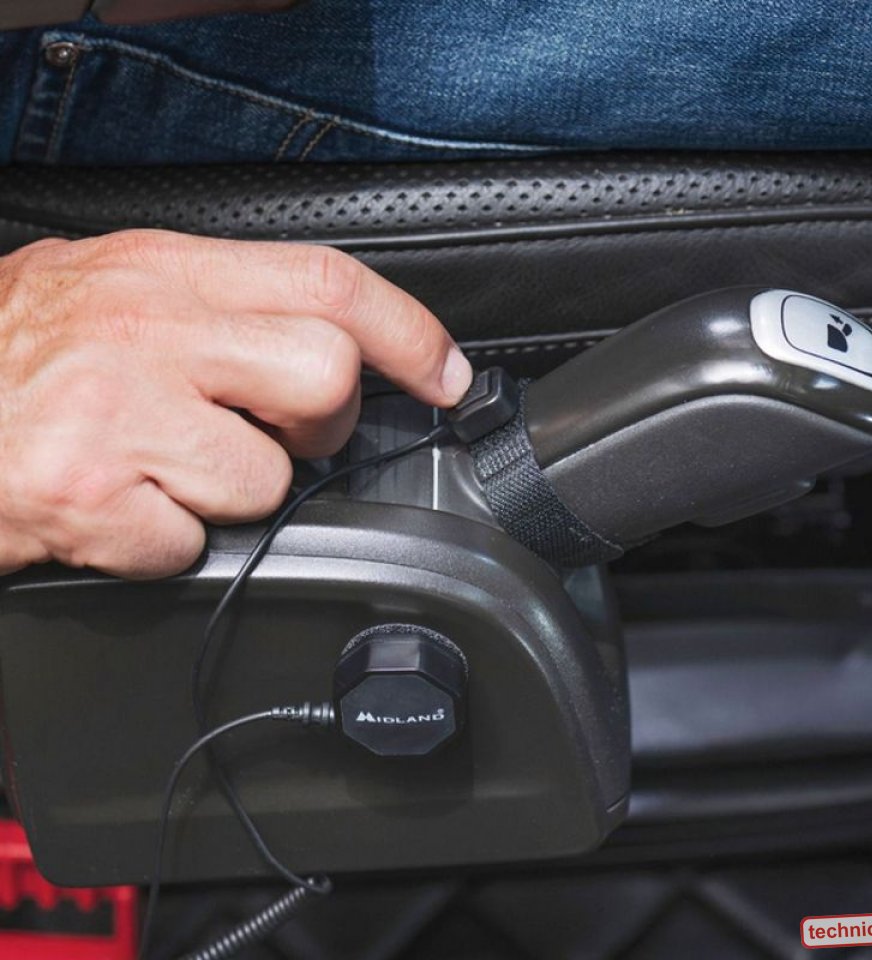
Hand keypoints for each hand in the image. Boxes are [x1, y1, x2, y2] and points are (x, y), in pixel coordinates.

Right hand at [0, 230, 471, 578]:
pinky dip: (167, 542)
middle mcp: (145, 330)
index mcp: (163, 272)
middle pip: (324, 378)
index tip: (445, 375)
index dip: (408, 332)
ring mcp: (115, 412)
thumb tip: (328, 336)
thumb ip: (220, 302)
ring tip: (164, 469)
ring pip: (267, 478)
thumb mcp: (114, 287)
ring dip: (231, 493)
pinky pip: (190, 542)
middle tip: (268, 432)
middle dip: (319, 427)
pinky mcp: (86, 495)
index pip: (328, 282)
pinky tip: (121, 509)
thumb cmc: (12, 356)